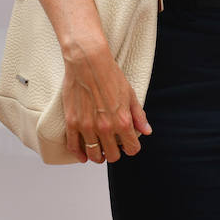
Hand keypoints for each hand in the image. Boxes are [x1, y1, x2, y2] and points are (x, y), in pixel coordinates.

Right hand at [61, 38, 151, 164]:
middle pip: (112, 156)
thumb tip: (147, 131)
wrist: (89, 62)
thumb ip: (139, 116)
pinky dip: (79, 154)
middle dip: (115, 153)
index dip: (132, 147)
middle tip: (113, 147)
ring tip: (100, 152)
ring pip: (93, 155)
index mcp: (122, 121)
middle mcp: (105, 127)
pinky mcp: (72, 122)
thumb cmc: (110, 75)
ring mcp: (87, 126)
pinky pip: (73, 147)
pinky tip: (83, 155)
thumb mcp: (131, 94)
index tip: (128, 144)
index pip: (132, 148)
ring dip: (98, 156)